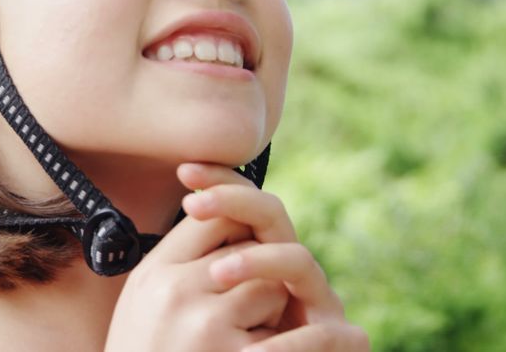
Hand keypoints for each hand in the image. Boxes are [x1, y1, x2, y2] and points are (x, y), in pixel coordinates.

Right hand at [104, 201, 288, 350]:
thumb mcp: (146, 301)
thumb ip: (180, 264)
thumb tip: (231, 219)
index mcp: (153, 274)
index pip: (212, 219)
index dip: (238, 228)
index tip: (245, 246)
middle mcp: (176, 292)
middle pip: (249, 251)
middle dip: (257, 274)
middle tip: (243, 307)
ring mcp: (206, 325)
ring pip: (272, 288)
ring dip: (272, 310)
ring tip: (245, 336)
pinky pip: (288, 336)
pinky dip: (303, 343)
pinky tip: (308, 345)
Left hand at [177, 163, 369, 351]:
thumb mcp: (194, 304)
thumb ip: (189, 265)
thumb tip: (168, 220)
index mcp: (252, 254)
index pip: (240, 205)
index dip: (218, 183)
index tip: (183, 171)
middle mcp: (286, 270)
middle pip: (272, 216)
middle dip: (235, 202)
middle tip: (193, 206)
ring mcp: (314, 302)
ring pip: (299, 261)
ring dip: (258, 262)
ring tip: (218, 275)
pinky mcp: (338, 341)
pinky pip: (325, 333)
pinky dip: (294, 340)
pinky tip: (259, 345)